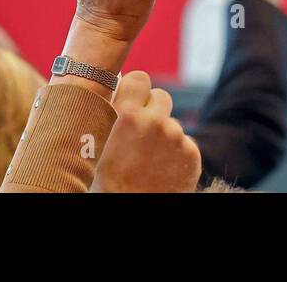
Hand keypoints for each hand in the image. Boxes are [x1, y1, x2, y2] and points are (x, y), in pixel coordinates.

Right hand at [91, 71, 200, 192]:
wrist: (128, 209)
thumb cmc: (103, 184)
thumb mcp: (93, 145)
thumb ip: (105, 114)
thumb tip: (108, 88)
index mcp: (126, 115)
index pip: (140, 78)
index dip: (135, 89)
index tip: (131, 100)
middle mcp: (155, 121)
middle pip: (161, 96)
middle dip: (153, 110)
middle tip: (140, 132)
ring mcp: (176, 137)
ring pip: (172, 123)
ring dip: (163, 135)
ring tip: (147, 159)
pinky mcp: (192, 154)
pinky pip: (185, 142)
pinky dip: (176, 153)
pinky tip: (161, 169)